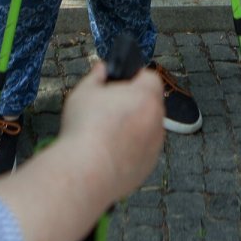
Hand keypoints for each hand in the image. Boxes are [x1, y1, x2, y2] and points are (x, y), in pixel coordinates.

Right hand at [57, 60, 164, 200]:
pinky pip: (143, 151)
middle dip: (134, 103)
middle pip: (150, 103)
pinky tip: (108, 152)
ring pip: (147, 129)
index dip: (135, 78)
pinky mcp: (148, 166)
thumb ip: (96, 77)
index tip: (119, 84)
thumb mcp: (84, 92)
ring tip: (106, 133)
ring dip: (134, 127)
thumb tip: (102, 68)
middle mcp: (157, 120)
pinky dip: (131, 149)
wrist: (86, 172)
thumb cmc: (85, 128)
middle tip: (109, 108)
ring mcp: (155, 145)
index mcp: (146, 96)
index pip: (150, 77)